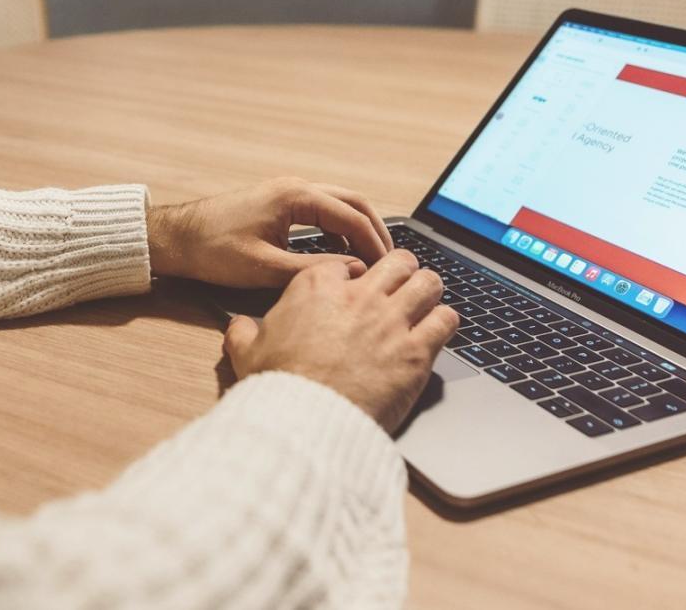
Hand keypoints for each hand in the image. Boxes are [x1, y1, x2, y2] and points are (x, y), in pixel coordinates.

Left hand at [148, 177, 394, 288]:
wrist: (175, 239)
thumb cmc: (213, 250)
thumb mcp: (265, 267)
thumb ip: (312, 270)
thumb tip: (352, 273)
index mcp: (295, 196)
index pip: (352, 216)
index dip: (374, 243)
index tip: (388, 268)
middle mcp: (295, 187)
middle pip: (352, 202)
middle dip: (374, 231)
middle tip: (390, 261)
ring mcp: (287, 193)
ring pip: (337, 205)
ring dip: (356, 230)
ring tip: (369, 261)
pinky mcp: (279, 204)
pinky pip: (320, 212)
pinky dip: (337, 231)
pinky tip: (338, 256)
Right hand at [222, 250, 457, 432]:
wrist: (304, 423)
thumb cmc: (276, 387)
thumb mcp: (246, 353)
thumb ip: (243, 332)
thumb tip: (239, 326)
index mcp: (317, 287)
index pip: (348, 263)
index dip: (354, 277)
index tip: (355, 292)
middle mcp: (360, 296)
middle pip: (397, 261)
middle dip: (401, 272)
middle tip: (399, 288)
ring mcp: (392, 321)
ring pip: (428, 281)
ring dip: (428, 291)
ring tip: (424, 304)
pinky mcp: (416, 351)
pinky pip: (446, 320)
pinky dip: (444, 322)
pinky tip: (437, 331)